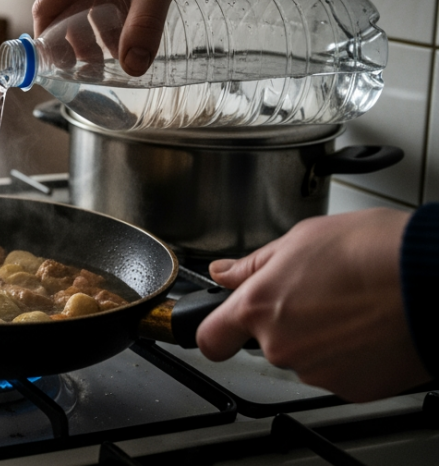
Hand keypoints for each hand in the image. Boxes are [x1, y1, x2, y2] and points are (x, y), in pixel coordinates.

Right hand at [32, 0, 272, 75]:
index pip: (47, 8)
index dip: (47, 41)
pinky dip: (113, 19)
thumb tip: (132, 67)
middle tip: (94, 70)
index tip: (60, 70)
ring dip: (96, 34)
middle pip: (65, 10)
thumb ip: (145, 25)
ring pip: (87, 6)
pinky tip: (131, 34)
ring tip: (114, 58)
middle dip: (74, 43)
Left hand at [196, 208, 430, 401]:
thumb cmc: (374, 252)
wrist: (432, 280)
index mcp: (259, 307)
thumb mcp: (301, 239)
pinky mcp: (352, 388)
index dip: (215, 332)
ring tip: (352, 307)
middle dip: (287, 321)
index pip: (211, 338)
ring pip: (306, 357)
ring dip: (321, 338)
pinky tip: (369, 328)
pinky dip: (351, 356)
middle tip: (320, 295)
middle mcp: (281, 345)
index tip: (222, 328)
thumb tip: (224, 272)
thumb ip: (255, 263)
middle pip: (267, 342)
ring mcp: (317, 371)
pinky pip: (339, 372)